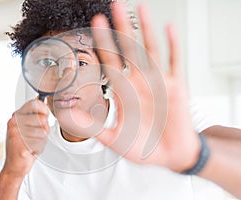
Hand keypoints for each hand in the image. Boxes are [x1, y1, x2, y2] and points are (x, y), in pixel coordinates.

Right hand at [2, 98, 49, 176]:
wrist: (13, 166)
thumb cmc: (21, 147)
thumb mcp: (26, 127)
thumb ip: (33, 116)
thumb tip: (42, 101)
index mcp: (15, 117)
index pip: (33, 103)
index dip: (44, 108)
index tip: (45, 115)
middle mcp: (14, 123)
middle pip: (42, 118)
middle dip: (44, 128)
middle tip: (36, 136)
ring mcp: (16, 134)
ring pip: (43, 131)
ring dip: (42, 139)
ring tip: (33, 143)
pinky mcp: (20, 145)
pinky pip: (40, 142)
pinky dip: (39, 147)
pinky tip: (31, 150)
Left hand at [91, 2, 200, 172]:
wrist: (169, 155)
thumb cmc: (143, 147)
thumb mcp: (113, 139)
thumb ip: (91, 126)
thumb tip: (66, 116)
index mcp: (123, 91)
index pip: (110, 61)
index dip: (103, 43)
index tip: (95, 24)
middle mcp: (138, 81)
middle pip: (128, 49)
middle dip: (120, 28)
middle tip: (113, 6)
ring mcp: (157, 81)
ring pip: (149, 49)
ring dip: (145, 29)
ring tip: (139, 7)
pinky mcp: (175, 86)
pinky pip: (173, 61)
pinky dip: (172, 44)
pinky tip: (168, 27)